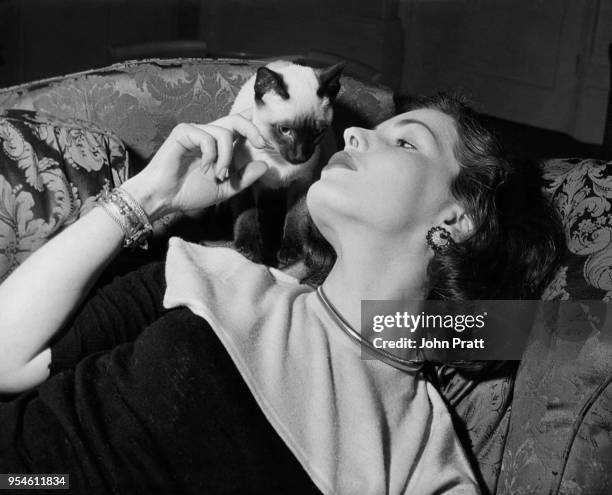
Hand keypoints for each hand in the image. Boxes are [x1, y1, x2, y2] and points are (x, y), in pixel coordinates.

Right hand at [121, 111, 268, 219]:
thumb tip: (266, 165)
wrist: (164, 198)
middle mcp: (210, 135)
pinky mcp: (184, 132)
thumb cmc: (190, 192)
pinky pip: (208, 137)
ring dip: (227, 157)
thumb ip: (245, 178)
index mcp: (220, 147)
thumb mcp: (226, 188)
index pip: (240, 127)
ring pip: (225, 133)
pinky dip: (211, 155)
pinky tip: (204, 167)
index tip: (269, 138)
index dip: (255, 124)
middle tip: (262, 144)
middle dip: (253, 129)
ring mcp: (197, 132)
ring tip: (219, 175)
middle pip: (237, 120)